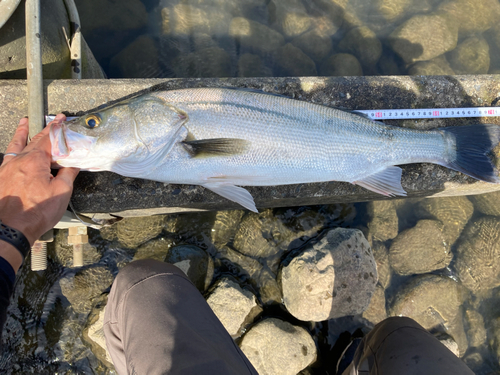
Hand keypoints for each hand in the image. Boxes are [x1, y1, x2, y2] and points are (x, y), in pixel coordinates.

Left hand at [0, 115, 79, 244]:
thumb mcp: (62, 191)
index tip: (62, 119)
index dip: (57, 128)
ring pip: (16, 146)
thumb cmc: (36, 211)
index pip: (48, 139)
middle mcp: (18, 161)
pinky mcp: (0, 179)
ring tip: (24, 123)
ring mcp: (6, 169)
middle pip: (33, 140)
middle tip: (52, 121)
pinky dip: (13, 150)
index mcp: (34, 161)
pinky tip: (14, 152)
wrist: (9, 229)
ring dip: (22, 134)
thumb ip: (68, 173)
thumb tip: (73, 163)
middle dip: (44, 129)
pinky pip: (7, 158)